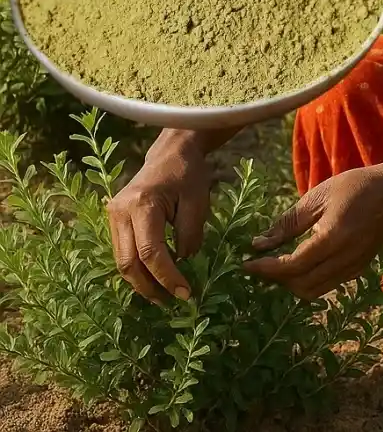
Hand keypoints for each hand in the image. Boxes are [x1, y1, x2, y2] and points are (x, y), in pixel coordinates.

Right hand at [106, 129, 212, 304]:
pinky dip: (138, 267)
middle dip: (149, 287)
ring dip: (142, 282)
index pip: (151, 253)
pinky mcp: (115, 218)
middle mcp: (120, 211)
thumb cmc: (189, 174)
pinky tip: (154, 278)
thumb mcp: (198, 202)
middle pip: (128, 263)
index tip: (186, 293)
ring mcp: (113, 214)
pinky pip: (122, 250)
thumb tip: (182, 265)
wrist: (172, 152)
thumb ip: (190, 236)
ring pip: (121, 260)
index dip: (167, 277)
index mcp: (143, 204)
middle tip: (173, 301)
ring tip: (164, 295)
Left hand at [243, 165, 382, 298]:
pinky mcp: (358, 269)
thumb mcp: (318, 196)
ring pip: (314, 291)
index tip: (246, 263)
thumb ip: (289, 222)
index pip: (293, 266)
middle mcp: (345, 259)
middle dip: (276, 279)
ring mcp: (354, 267)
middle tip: (258, 264)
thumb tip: (259, 243)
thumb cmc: (355, 187)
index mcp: (334, 238)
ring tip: (275, 267)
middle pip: (302, 285)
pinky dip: (308, 281)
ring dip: (291, 284)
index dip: (267, 269)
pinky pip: (327, 285)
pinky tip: (298, 265)